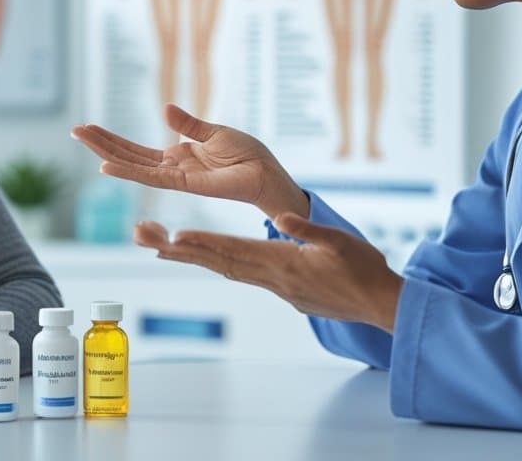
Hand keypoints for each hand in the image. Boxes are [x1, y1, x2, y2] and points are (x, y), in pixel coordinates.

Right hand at [71, 103, 306, 218]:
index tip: (89, 128)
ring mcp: (175, 177)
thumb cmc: (248, 155)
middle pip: (128, 156)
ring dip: (105, 153)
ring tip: (81, 139)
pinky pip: (151, 177)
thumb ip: (188, 124)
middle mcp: (171, 168)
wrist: (267, 173)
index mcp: (178, 156)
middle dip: (100, 144)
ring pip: (132, 166)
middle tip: (74, 130)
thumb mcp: (214, 132)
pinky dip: (127, 172)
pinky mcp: (185, 183)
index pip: (136, 150)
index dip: (112, 139)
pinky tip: (106, 166)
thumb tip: (164, 108)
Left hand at [134, 215, 403, 331]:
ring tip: (156, 245)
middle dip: (177, 249)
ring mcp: (273, 286)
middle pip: (216, 261)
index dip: (201, 243)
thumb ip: (309, 229)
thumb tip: (282, 218)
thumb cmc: (364, 270)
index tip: (170, 237)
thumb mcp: (341, 242)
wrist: (380, 303)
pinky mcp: (280, 289)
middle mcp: (270, 277)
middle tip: (141, 235)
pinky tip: (200, 256)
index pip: (233, 251)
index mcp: (282, 264)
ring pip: (223, 268)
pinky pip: (238, 273)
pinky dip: (215, 263)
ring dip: (190, 256)